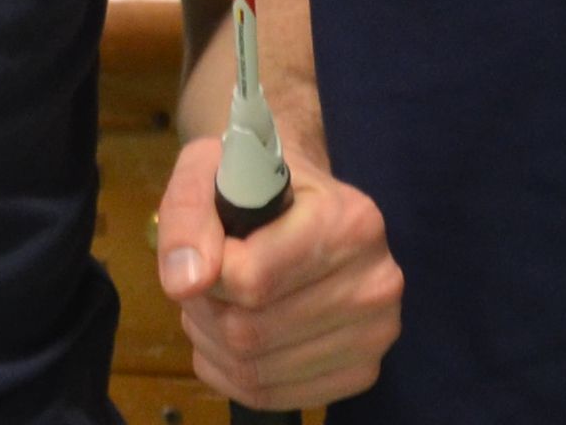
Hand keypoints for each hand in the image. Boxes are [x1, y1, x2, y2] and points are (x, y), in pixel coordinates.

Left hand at [154, 131, 400, 409]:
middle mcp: (378, 281)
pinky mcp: (363, 371)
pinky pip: (271, 396)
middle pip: (250, 333)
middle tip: (209, 281)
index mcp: (352, 221)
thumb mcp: (207, 170)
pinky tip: (235, 338)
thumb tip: (187, 282)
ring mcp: (376, 333)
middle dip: (209, 311)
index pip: (252, 280)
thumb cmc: (253, 181)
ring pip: (255, 371)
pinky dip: (233, 374)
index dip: (210, 272)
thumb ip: (188, 214)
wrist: (301, 202)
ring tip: (221, 304)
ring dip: (215, 344)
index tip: (211, 246)